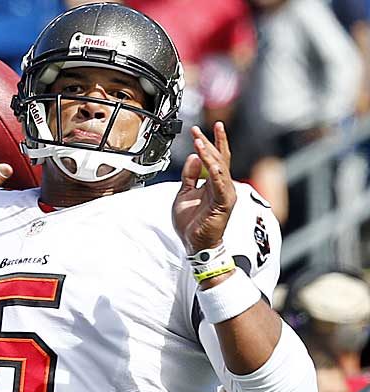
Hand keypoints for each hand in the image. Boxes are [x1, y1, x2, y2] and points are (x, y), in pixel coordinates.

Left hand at [172, 122, 235, 253]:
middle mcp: (222, 186)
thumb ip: (189, 176)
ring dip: (209, 153)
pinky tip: (207, 160)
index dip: (208, 142)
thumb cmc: (192, 222)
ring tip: (198, 141)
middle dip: (208, 142)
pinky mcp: (223, 203)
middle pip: (218, 159)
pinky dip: (214, 171)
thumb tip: (193, 157)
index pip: (214, 158)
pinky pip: (220, 184)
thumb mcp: (184, 193)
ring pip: (219, 168)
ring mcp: (224, 194)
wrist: (194, 244)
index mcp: (213, 183)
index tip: (198, 130)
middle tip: (197, 130)